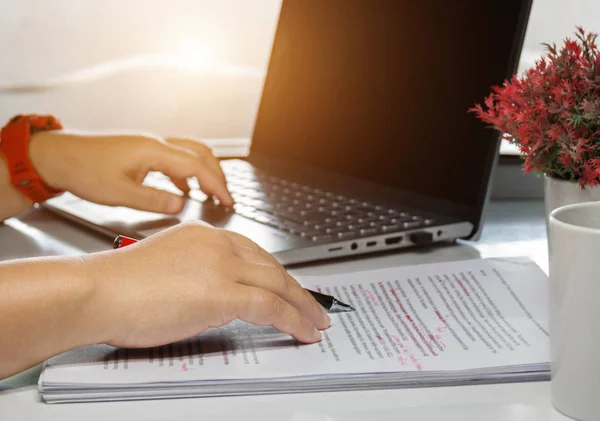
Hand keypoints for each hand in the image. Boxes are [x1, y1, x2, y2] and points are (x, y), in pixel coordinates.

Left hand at [29, 131, 233, 212]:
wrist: (58, 156)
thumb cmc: (83, 170)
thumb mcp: (119, 193)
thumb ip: (153, 199)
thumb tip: (181, 203)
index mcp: (153, 151)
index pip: (197, 167)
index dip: (216, 185)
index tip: (228, 201)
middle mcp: (155, 143)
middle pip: (200, 153)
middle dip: (217, 175)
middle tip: (226, 196)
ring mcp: (150, 145)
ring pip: (190, 152)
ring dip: (205, 171)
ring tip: (212, 192)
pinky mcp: (143, 151)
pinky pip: (175, 157)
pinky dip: (188, 172)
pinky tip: (184, 188)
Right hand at [86, 222, 330, 346]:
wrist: (95, 291)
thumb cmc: (118, 287)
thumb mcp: (167, 270)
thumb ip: (198, 277)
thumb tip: (218, 300)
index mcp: (204, 236)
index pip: (253, 253)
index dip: (276, 273)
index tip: (287, 287)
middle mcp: (217, 244)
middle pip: (271, 266)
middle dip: (296, 289)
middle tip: (312, 305)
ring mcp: (221, 266)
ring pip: (278, 284)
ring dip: (303, 305)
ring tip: (316, 321)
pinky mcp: (221, 291)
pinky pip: (270, 305)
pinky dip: (292, 318)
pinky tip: (303, 330)